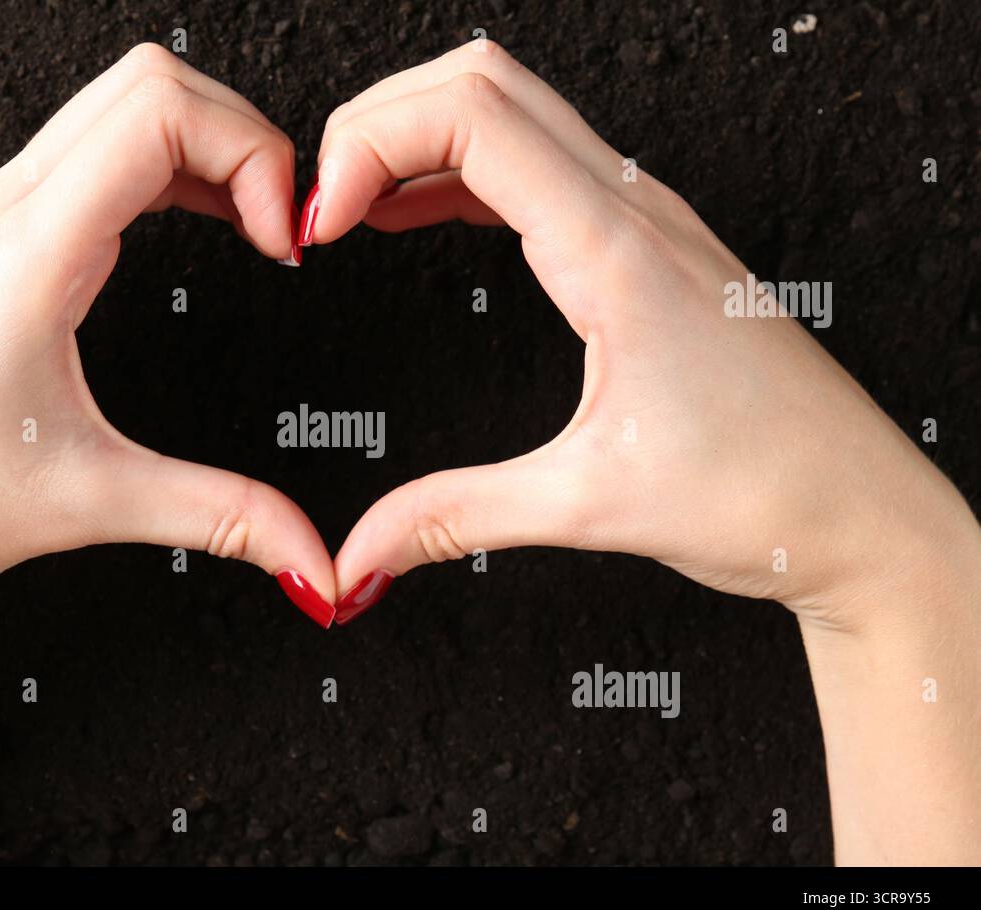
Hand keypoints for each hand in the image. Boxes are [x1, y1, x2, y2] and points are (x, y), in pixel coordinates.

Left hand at [0, 46, 334, 864]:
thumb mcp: (92, 502)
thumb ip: (223, 517)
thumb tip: (311, 558)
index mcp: (26, 255)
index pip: (156, 113)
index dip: (252, 155)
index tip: (286, 242)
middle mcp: (5, 214)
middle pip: (149, 84)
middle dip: (244, 137)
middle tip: (285, 226)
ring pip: (122, 107)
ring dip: (208, 146)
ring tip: (259, 226)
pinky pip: (98, 153)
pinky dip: (171, 168)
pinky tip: (206, 225)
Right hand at [306, 42, 980, 864]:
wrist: (862, 513)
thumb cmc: (764, 495)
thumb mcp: (585, 506)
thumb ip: (451, 519)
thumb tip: (357, 557)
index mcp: (615, 250)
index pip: (471, 114)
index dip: (368, 144)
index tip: (320, 221)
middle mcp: (633, 211)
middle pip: (481, 80)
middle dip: (378, 120)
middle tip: (319, 203)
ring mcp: (645, 220)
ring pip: (513, 109)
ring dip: (419, 139)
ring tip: (350, 209)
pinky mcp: (646, 249)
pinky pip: (539, 167)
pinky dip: (461, 173)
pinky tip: (417, 219)